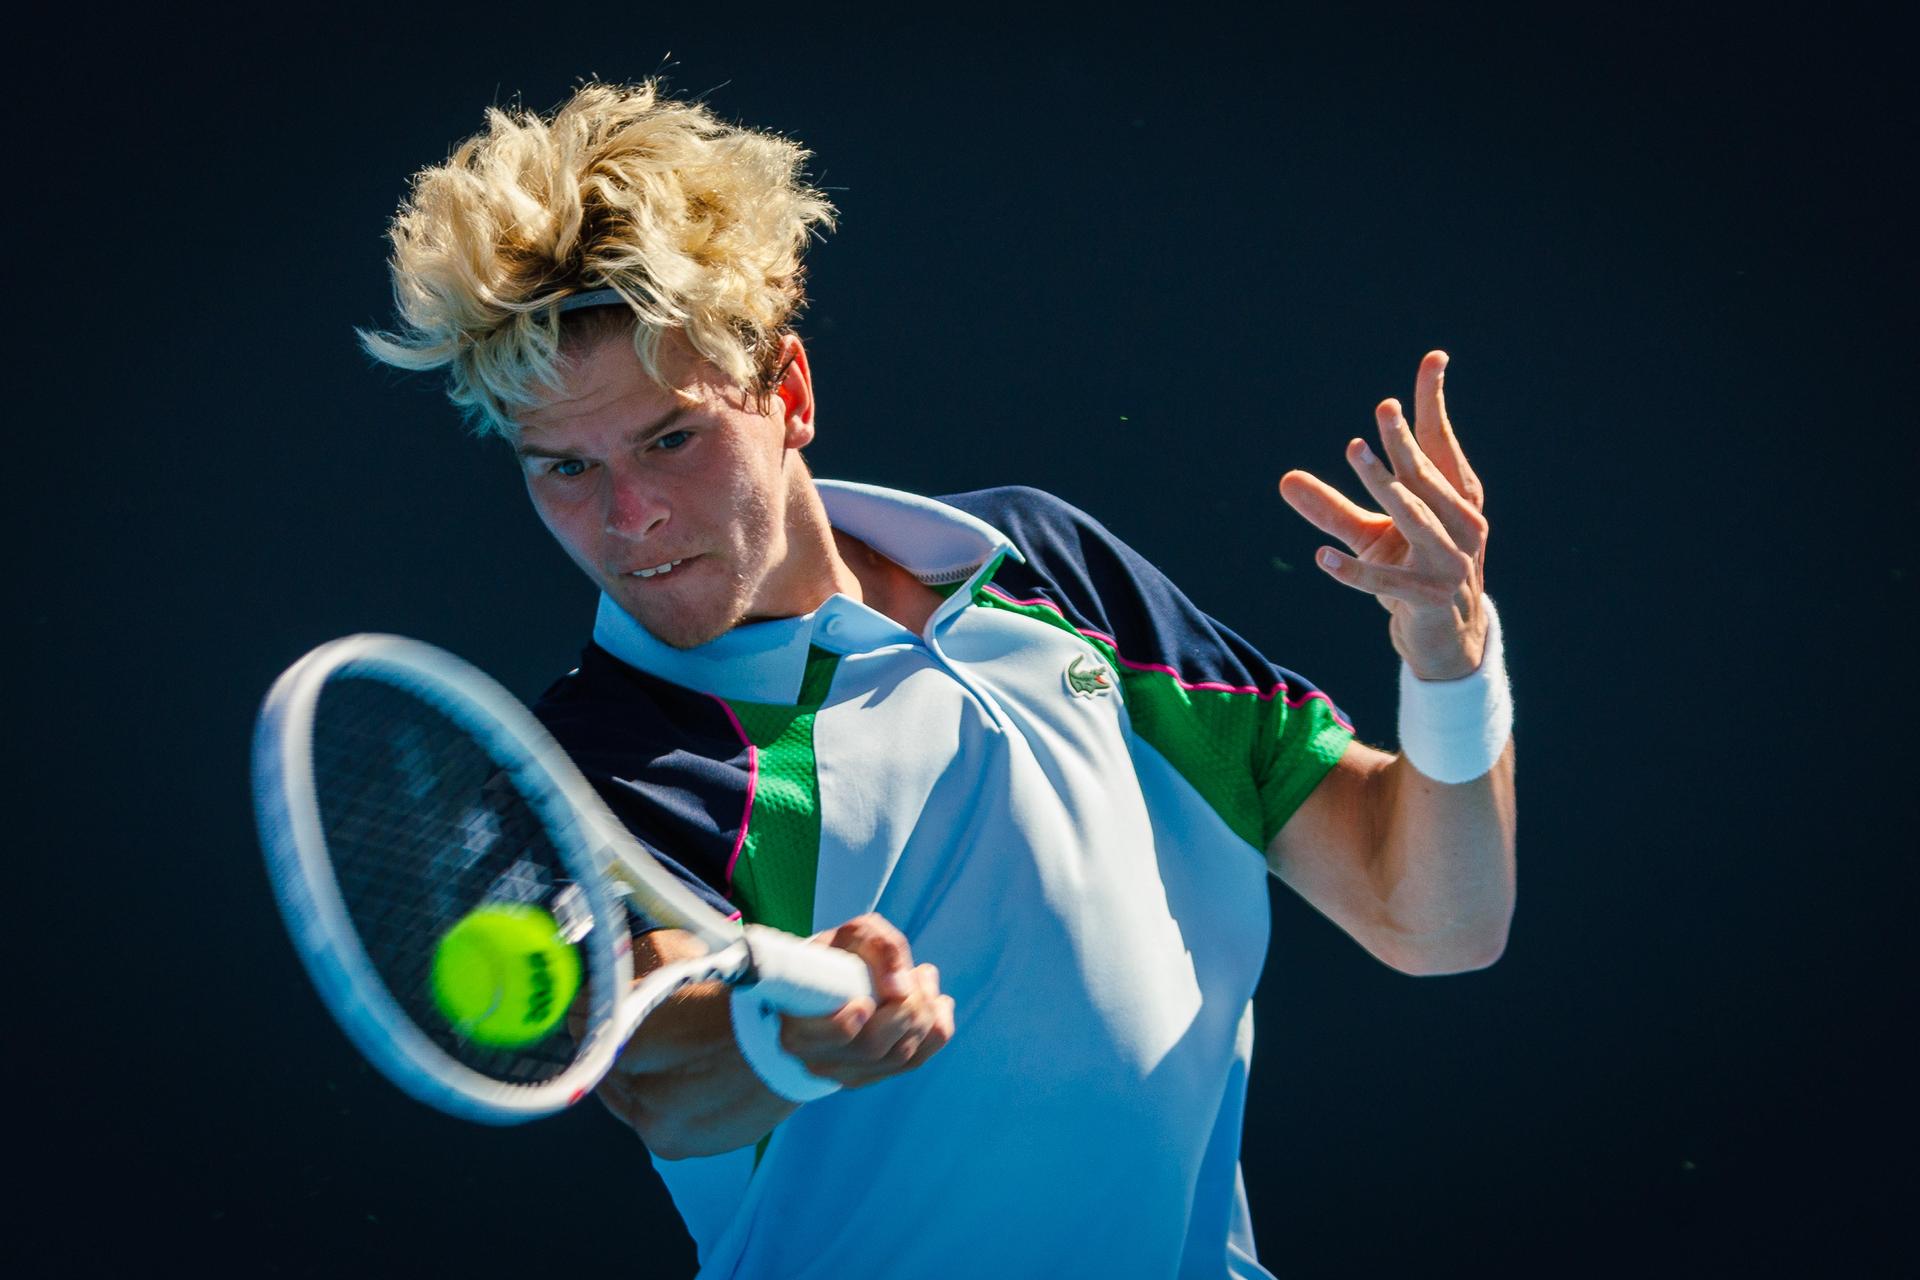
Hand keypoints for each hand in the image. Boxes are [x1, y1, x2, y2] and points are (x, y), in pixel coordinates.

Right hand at [777, 913, 955, 1088]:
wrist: (822, 987)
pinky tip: (939, 1003)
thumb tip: (901, 986)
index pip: (832, 1037)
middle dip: (908, 1005)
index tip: (866, 999)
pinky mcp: (873, 1076)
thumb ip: (876, 944)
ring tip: (924, 978)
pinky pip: (916, 1061)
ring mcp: (847, 1075)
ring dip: (926, 1012)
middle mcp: (819, 1061)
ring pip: (901, 1056)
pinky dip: (937, 1029)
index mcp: (797, 1030)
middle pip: (873, 1046)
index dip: (851, 1023)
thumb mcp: (848, 937)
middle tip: (917, 971)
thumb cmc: (835, 957)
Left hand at [1279, 350, 1491, 679]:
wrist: (1444, 639)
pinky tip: (1320, 556)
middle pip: (1427, 475)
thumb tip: (1285, 479)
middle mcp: (1462, 525)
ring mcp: (1452, 563)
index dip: (1436, 403)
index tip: (1434, 358)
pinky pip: (1386, 582)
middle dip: (1403, 440)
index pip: (1442, 444)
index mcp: (1454, 500)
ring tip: (1354, 449)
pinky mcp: (1430, 599)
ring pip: (1414, 517)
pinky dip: (1352, 570)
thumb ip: (1331, 508)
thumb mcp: (1370, 537)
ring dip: (1383, 483)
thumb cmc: (1411, 573)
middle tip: (1382, 407)